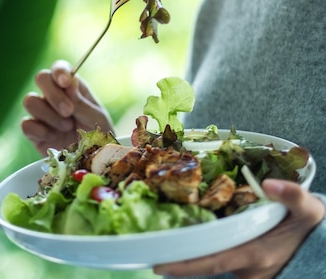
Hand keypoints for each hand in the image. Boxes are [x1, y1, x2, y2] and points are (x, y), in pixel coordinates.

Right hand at [21, 59, 112, 154]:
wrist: (91, 160)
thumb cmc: (97, 134)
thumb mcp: (96, 117)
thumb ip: (80, 101)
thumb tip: (69, 82)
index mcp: (70, 87)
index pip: (58, 69)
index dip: (59, 72)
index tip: (65, 83)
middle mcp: (53, 96)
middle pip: (41, 78)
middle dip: (54, 95)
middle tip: (68, 112)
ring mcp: (41, 113)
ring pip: (30, 101)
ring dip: (49, 115)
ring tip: (66, 127)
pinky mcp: (33, 131)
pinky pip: (26, 124)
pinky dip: (40, 131)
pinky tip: (53, 138)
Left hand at [154, 179, 324, 278]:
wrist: (320, 247)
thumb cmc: (310, 228)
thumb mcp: (309, 210)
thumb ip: (293, 196)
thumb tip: (270, 184)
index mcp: (254, 254)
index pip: (212, 263)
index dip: (184, 266)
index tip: (157, 266)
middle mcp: (244, 268)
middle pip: (201, 265)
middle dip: (174, 260)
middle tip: (145, 250)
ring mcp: (241, 270)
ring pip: (206, 262)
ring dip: (184, 254)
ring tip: (155, 239)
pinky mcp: (240, 265)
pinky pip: (213, 259)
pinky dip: (197, 251)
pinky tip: (180, 236)